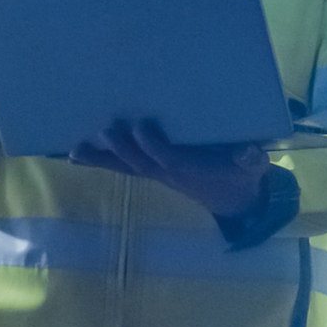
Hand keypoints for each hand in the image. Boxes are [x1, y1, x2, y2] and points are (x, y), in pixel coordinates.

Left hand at [78, 117, 277, 225]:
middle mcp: (167, 172)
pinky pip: (121, 166)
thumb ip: (250, 160)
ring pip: (125, 166)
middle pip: (140, 163)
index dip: (153, 145)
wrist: (233, 201)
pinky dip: (98, 161)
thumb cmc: (240, 176)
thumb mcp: (252, 168)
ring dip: (101, 158)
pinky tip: (74, 155)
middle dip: (123, 148)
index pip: (167, 158)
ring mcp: (156, 173)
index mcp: (190, 169)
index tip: (141, 126)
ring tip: (76, 149)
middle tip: (107, 129)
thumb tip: (248, 151)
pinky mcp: (150, 170)